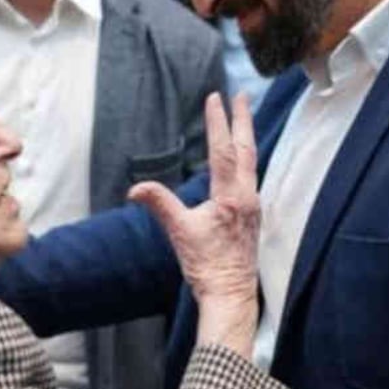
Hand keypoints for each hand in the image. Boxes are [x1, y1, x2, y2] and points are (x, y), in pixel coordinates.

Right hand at [129, 93, 259, 357]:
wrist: (231, 294)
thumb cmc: (206, 265)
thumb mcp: (179, 232)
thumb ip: (159, 204)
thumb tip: (135, 188)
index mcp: (230, 196)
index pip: (223, 150)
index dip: (218, 122)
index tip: (215, 97)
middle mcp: (247, 196)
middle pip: (246, 148)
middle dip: (242, 120)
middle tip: (240, 94)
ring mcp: (253, 205)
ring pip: (251, 161)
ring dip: (245, 137)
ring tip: (242, 118)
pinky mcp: (252, 215)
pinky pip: (250, 176)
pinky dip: (245, 158)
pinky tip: (241, 159)